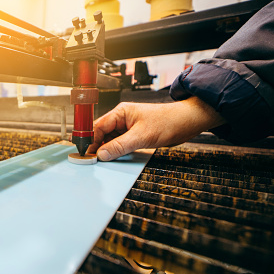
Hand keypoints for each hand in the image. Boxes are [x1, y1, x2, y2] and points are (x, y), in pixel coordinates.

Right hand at [87, 96, 225, 160]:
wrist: (188, 122)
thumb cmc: (168, 121)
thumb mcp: (141, 136)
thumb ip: (119, 146)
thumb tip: (102, 154)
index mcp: (120, 113)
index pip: (98, 127)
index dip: (90, 140)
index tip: (85, 153)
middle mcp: (122, 119)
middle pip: (102, 134)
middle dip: (96, 146)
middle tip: (92, 160)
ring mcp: (128, 127)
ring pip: (110, 140)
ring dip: (107, 150)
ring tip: (103, 160)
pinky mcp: (135, 135)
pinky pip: (120, 144)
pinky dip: (116, 151)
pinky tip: (115, 158)